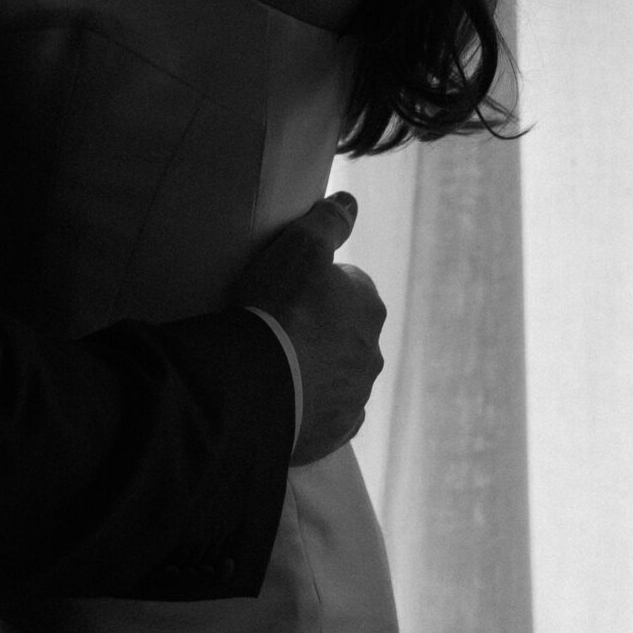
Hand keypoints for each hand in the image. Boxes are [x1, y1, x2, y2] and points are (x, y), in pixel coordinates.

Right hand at [234, 191, 385, 464]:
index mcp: (369, 306)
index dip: (316, 282)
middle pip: (345, 331)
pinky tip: (288, 396)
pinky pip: (329, 412)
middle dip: (321, 327)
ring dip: (316, 366)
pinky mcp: (337, 429)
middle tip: (278, 323)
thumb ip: (328, 220)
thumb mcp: (301, 245)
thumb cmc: (280, 306)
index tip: (287, 287)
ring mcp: (356, 395)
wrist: (259, 382)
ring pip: (339, 372)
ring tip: (276, 361)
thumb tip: (350, 203)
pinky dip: (313, 405)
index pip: (348, 285)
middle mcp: (373, 352)